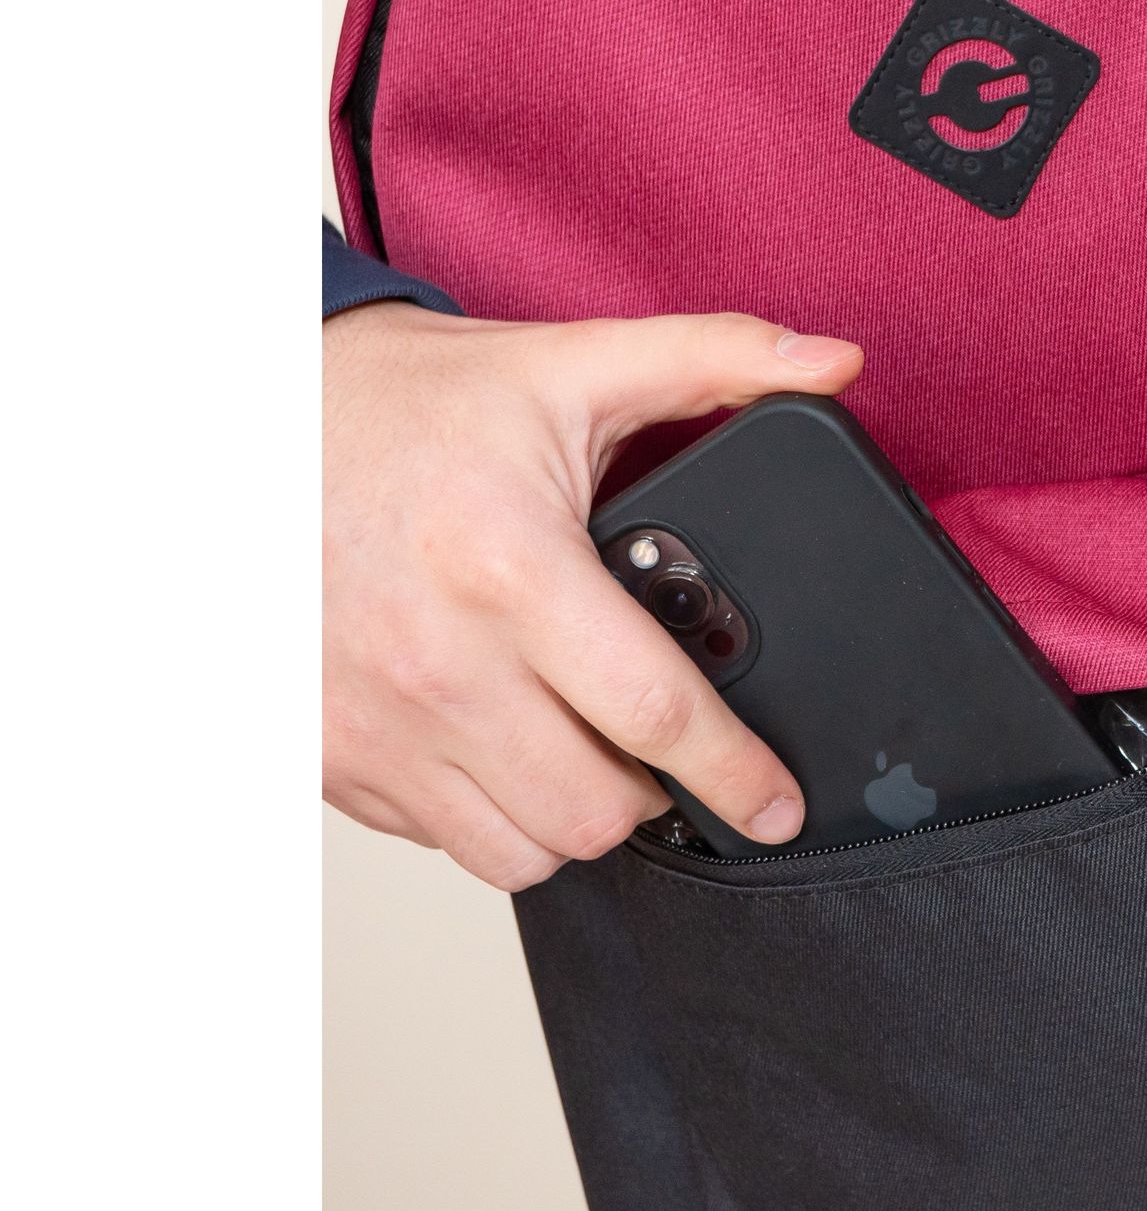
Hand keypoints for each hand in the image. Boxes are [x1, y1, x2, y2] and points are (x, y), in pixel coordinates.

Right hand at [324, 303, 863, 886]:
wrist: (249, 426)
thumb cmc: (409, 402)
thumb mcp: (570, 364)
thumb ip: (715, 358)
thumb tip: (832, 363)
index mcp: (510, 567)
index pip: (654, 713)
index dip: (738, 773)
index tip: (777, 804)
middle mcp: (438, 663)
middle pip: (595, 810)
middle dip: (658, 794)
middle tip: (667, 744)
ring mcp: (374, 724)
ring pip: (521, 852)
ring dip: (577, 816)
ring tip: (593, 751)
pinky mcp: (329, 757)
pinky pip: (441, 842)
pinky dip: (493, 813)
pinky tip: (510, 748)